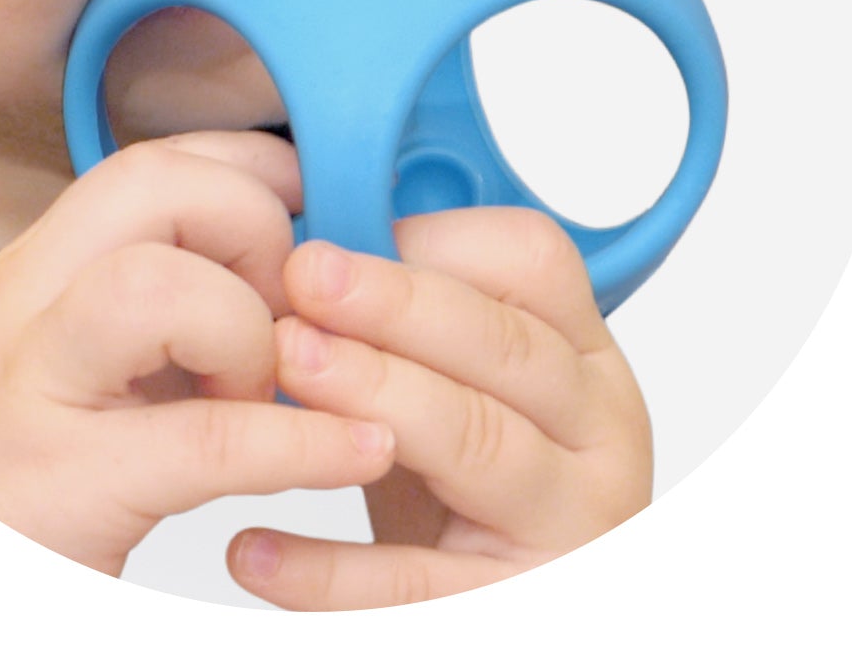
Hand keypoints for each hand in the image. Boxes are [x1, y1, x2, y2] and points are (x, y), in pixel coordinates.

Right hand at [0, 133, 394, 576]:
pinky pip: (206, 440)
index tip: (315, 212)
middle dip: (252, 222)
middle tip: (286, 313)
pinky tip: (353, 452)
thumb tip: (281, 282)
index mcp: (23, 284)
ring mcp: (21, 399)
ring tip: (271, 388)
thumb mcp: (61, 386)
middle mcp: (11, 318)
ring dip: (245, 326)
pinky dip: (299, 443)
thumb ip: (146, 326)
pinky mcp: (50, 496)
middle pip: (147, 184)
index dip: (253, 170)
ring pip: (153, 285)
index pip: (147, 163)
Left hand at [228, 209, 651, 608]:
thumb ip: (417, 338)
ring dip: (375, 391)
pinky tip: (256, 546)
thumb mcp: (471, 403)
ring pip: (476, 441)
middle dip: (397, 303)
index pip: (540, 266)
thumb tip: (311, 254)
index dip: (441, 241)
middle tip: (304, 277)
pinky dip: (327, 567)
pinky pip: (413, 585)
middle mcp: (595, 436)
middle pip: (505, 347)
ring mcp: (566, 526)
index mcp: (587, 364)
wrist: (519, 619)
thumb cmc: (479, 507)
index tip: (345, 236)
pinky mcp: (510, 611)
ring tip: (286, 364)